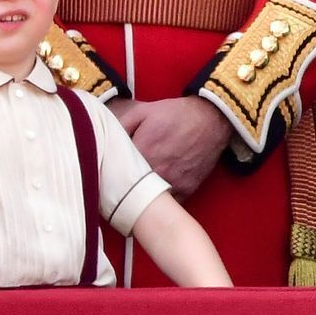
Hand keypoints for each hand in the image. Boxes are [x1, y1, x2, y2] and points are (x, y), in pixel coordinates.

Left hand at [110, 96, 232, 198]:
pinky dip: (161, 201)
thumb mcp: (144, 111)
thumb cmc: (177, 114)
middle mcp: (157, 170)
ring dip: (142, 197)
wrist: (211, 119)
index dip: (109, 174)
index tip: (106, 175)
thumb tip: (104, 140)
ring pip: (150, 200)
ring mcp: (173, 182)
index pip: (116, 172)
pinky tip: (155, 194)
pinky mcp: (187, 189)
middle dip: (123, 188)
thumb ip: (121, 125)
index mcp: (142, 150)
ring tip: (135, 193)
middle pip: (131, 189)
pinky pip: (169, 203)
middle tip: (117, 187)